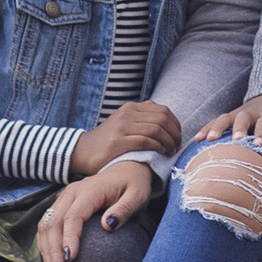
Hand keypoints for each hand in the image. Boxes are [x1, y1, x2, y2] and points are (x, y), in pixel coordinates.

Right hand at [36, 160, 155, 261]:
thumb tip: (108, 225)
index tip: (70, 258)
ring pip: (46, 224)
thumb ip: (124, 210)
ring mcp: (64, 197)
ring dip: (46, 249)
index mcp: (90, 190)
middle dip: (53, 250)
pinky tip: (50, 259)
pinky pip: (47, 224)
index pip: (73, 217)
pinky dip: (46, 243)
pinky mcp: (62, 204)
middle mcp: (72, 192)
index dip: (69, 239)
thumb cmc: (133, 184)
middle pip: (54, 223)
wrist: (126, 168)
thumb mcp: (137, 196)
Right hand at [67, 99, 184, 175]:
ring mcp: (122, 126)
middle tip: (177, 146)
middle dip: (175, 133)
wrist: (82, 151)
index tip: (178, 137)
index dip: (176, 124)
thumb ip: (141, 118)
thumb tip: (165, 120)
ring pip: (156, 129)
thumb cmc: (107, 141)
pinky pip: (146, 141)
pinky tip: (161, 153)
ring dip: (168, 142)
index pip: (163, 110)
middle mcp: (127, 113)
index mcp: (131, 107)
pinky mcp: (118, 141)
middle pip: (162, 119)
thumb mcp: (124, 123)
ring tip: (171, 151)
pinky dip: (158, 147)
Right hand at [203, 93, 261, 146]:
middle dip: (238, 129)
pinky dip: (206, 128)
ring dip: (216, 128)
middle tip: (235, 140)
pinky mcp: (229, 116)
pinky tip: (196, 139)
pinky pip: (215, 121)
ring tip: (208, 140)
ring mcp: (238, 113)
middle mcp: (251, 112)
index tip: (258, 144)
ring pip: (225, 118)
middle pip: (242, 118)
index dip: (261, 133)